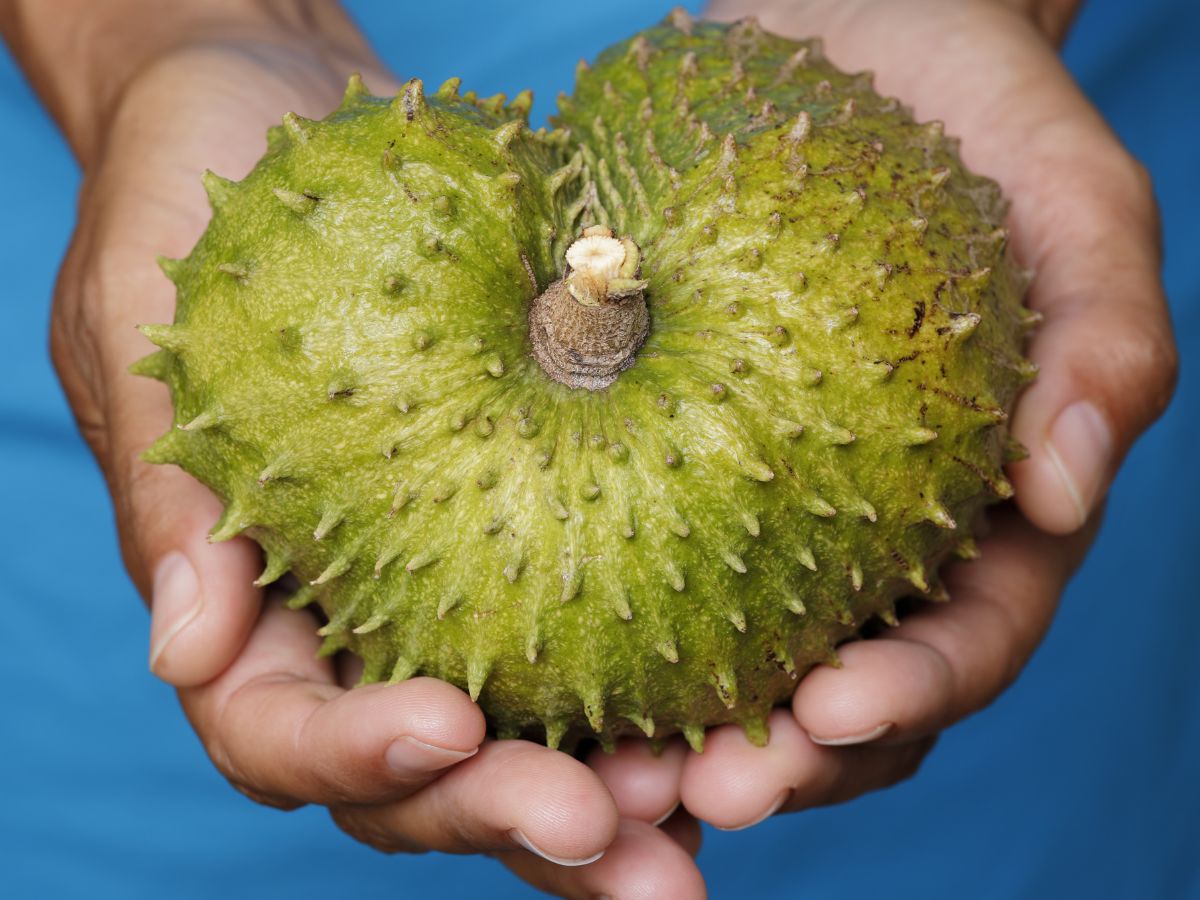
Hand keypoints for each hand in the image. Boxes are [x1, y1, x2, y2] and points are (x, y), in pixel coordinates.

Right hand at [6, 2, 707, 894]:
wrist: (282, 126)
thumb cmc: (190, 203)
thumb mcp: (140, 322)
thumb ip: (167, 494)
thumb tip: (185, 654)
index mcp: (242, 605)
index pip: (281, 730)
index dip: (359, 751)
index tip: (450, 723)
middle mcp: (353, 622)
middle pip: (419, 775)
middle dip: (511, 814)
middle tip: (619, 835)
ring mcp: (449, 591)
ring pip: (525, 737)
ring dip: (607, 801)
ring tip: (698, 812)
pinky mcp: (539, 531)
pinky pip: (598, 632)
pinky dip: (662, 689)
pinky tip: (745, 710)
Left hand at [671, 0, 1176, 829]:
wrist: (859, 44)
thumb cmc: (982, 117)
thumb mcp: (1075, 207)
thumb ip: (1104, 341)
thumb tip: (1064, 487)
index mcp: (986, 510)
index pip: (965, 639)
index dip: (910, 696)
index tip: (829, 713)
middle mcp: (877, 532)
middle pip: (841, 691)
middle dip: (780, 761)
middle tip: (694, 796)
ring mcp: (777, 506)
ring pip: (732, 657)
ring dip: (674, 734)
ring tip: (603, 773)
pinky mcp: (684, 458)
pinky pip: (642, 555)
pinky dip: (601, 618)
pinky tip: (534, 648)